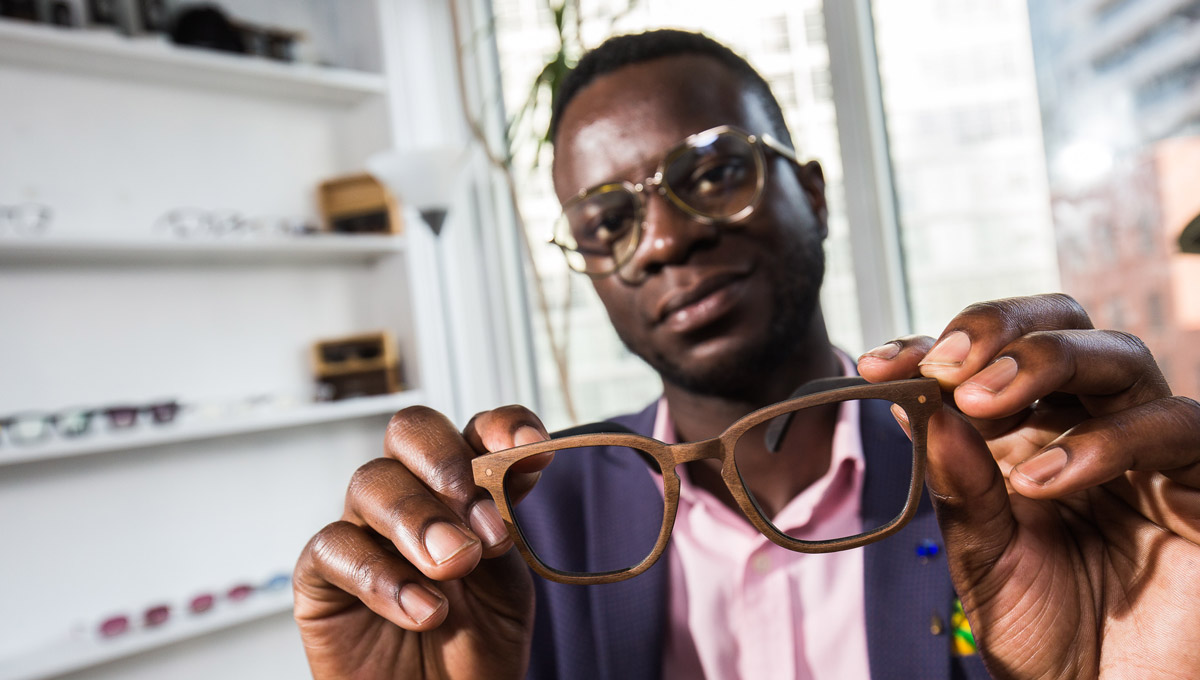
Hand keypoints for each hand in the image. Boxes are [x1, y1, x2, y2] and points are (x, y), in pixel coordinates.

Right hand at [293, 405, 550, 678]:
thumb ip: (504, 523)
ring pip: (372, 482)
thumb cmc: (474, 648)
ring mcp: (363, 530)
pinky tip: (423, 611)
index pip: (475, 430)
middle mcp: (411, 495)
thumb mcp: (507, 584)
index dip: (500, 425)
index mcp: (463, 489)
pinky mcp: (322, 574)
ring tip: (454, 567)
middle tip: (480, 519)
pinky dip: (383, 576)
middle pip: (410, 431)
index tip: (530, 447)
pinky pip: (335, 546)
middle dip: (446, 462)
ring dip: (419, 520)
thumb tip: (521, 460)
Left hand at [858, 294, 1199, 679]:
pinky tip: (1041, 480)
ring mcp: (1149, 449)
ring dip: (1040, 365)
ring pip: (1118, 355)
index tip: (878, 365)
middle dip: (996, 330)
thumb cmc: (1046, 635)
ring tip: (979, 406)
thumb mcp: (983, 558)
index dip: (934, 350)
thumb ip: (959, 486)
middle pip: (1060, 325)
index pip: (986, 361)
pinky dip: (1104, 441)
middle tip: (944, 365)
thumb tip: (917, 405)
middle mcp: (1088, 425)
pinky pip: (1173, 426)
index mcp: (1026, 435)